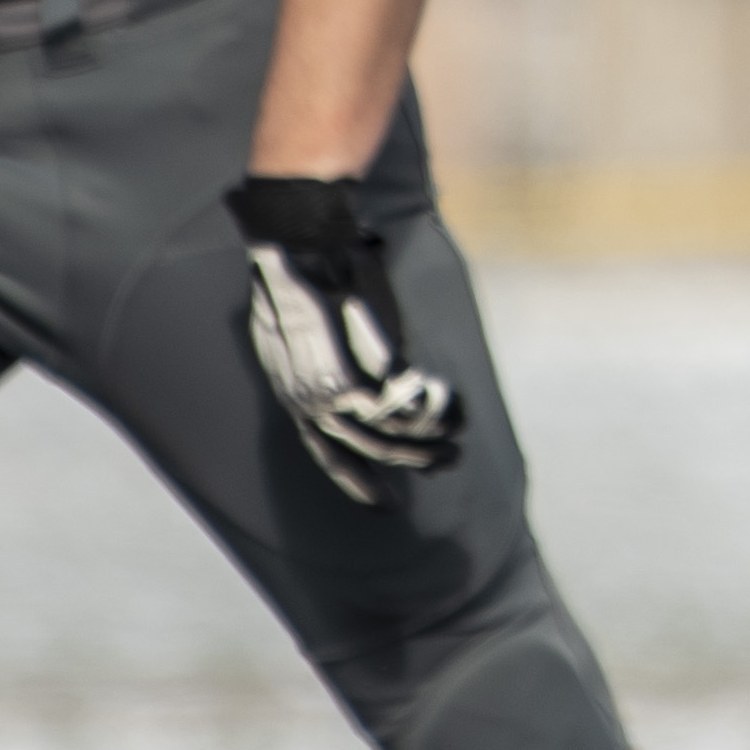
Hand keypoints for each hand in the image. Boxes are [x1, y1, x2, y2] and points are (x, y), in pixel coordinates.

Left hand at [229, 169, 469, 497]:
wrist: (298, 243)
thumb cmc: (300, 271)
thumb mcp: (299, 327)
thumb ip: (327, 359)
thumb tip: (362, 374)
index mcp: (291, 393)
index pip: (324, 452)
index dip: (355, 481)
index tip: (385, 506)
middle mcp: (307, 402)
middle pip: (365, 448)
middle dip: (411, 461)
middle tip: (447, 461)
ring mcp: (330, 393)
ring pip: (388, 435)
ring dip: (428, 439)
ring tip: (458, 433)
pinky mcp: (357, 375)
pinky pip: (403, 405)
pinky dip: (431, 406)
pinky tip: (450, 398)